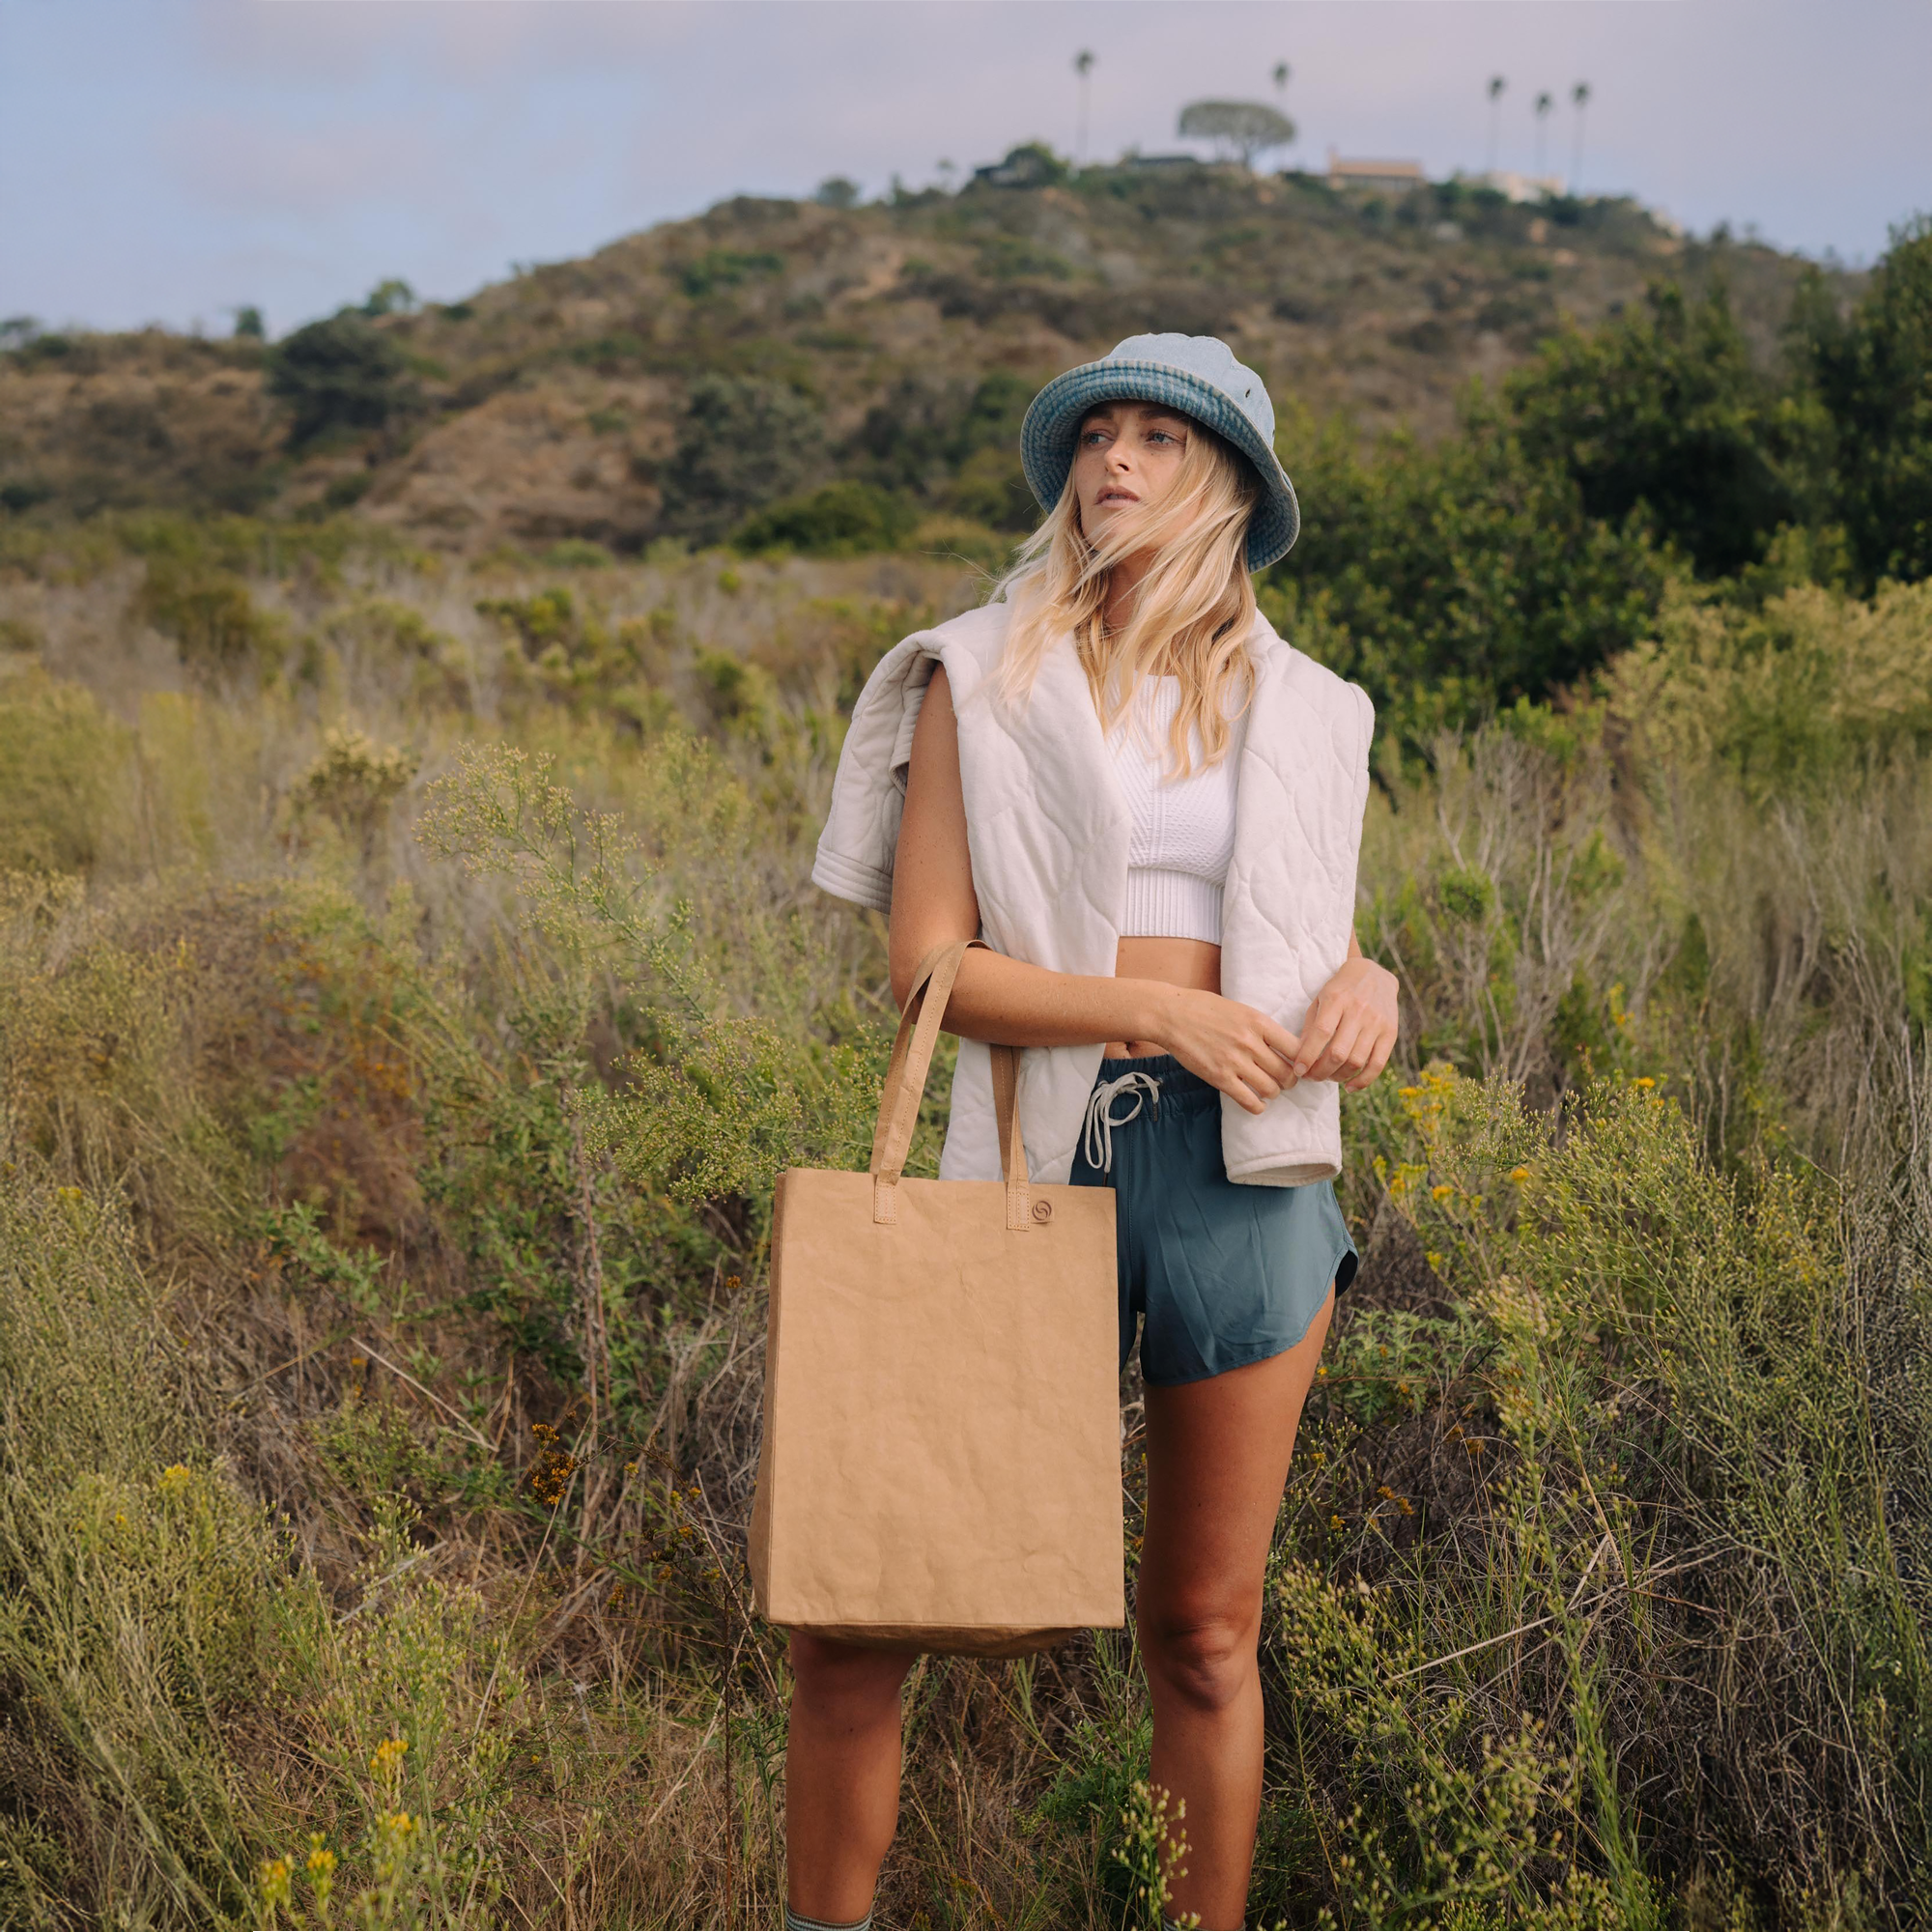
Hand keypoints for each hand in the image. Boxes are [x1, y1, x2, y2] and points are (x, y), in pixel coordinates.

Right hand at [1147, 986, 1302, 1115]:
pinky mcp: (1219, 1077)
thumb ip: (1262, 1028)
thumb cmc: (1205, 1009)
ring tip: (1267, 1089)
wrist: (1172, 1014)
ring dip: (1273, 1092)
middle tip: (1284, 1081)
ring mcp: (1235, 1061)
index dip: (1301, 1061)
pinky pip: (1249, 1101)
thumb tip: (1284, 1047)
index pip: (1296, 1049)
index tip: (1297, 1065)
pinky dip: (1257, 1106)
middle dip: (1289, 1081)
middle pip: (1286, 1072)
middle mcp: (1250, 1042)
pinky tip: (1256, 1102)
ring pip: (1271, 1089)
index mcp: (1259, 1023)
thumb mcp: (1241, 1010)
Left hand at [1293, 957, 1399, 1090]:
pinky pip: (1378, 1064)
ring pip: (1356, 1061)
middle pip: (1339, 1052)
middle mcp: (1359, 1011)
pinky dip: (1363, 1081)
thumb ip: (1311, 1026)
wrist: (1375, 974)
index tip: (1298, 1070)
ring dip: (1338, 1076)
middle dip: (1321, 1071)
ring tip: (1327, 1077)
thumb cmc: (1341, 989)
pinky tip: (1349, 1087)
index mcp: (1337, 999)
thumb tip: (1300, 1056)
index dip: (1308, 1056)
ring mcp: (1377, 1022)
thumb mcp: (1320, 998)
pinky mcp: (1390, 1032)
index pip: (1321, 1033)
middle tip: (1311, 1077)